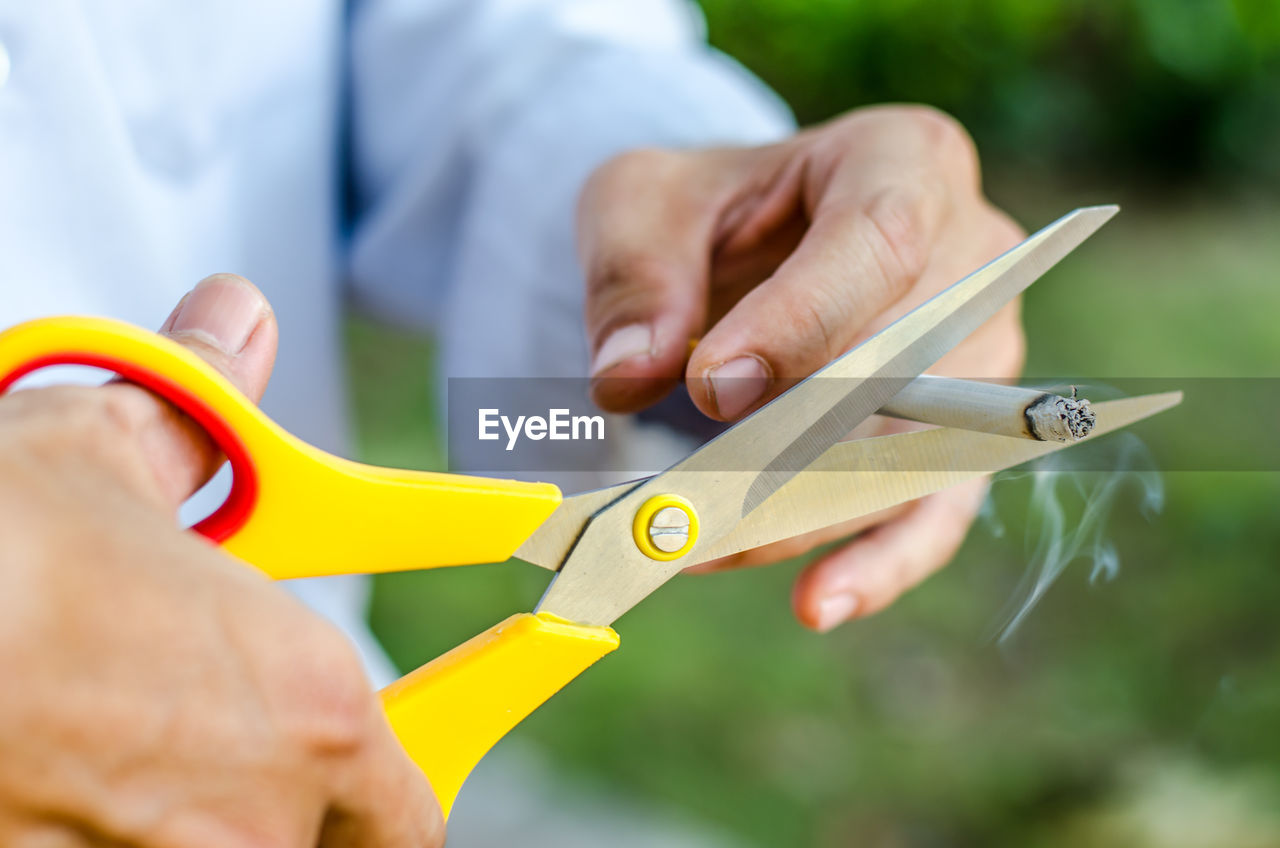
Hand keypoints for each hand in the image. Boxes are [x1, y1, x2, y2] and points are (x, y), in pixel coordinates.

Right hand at [0, 276, 441, 846]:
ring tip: (129, 724)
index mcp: (303, 706)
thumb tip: (233, 319)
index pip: (413, 798)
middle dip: (303, 797)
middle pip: (327, 844)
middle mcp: (245, 814)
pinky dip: (118, 821)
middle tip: (241, 733)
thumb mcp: (95, 451)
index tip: (462, 743)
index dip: (415, 772)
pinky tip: (65, 755)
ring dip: (198, 806)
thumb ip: (194, 402)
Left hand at [578, 105, 1024, 631]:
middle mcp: (972, 257)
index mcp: (903, 162)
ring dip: (802, 511)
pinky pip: (936, 511)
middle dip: (795, 441)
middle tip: (688, 497)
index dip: (803, 322)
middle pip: (907, 363)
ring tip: (696, 546)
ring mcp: (979, 356)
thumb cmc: (701, 212)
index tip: (711, 389)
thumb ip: (634, 278)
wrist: (739, 246)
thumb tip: (628, 380)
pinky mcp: (957, 437)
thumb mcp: (641, 205)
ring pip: (914, 453)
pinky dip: (877, 561)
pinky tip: (817, 600)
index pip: (879, 241)